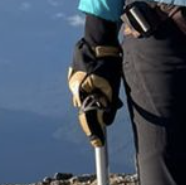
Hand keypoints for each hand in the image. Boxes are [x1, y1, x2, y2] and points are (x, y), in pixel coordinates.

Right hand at [68, 17, 122, 145]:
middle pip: (86, 110)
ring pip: (86, 98)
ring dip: (96, 100)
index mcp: (83, 94)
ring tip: (109, 91)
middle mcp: (75, 90)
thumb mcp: (112, 85)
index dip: (94, 134)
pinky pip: (83, 88)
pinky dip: (92, 89)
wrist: (99, 40)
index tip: (99, 144)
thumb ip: (108, 105)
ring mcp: (73, 81)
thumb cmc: (108, 63)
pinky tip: (102, 82)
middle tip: (110, 112)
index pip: (88, 120)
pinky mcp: (74, 74)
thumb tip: (107, 122)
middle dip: (97, 114)